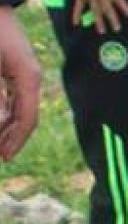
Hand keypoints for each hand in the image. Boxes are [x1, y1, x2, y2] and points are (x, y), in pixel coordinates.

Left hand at [0, 7, 40, 160]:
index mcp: (28, 78)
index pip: (27, 118)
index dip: (16, 140)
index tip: (5, 156)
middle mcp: (29, 77)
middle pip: (24, 116)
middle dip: (10, 136)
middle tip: (0, 153)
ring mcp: (22, 72)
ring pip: (17, 107)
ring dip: (5, 124)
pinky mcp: (13, 67)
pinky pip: (11, 95)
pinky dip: (2, 108)